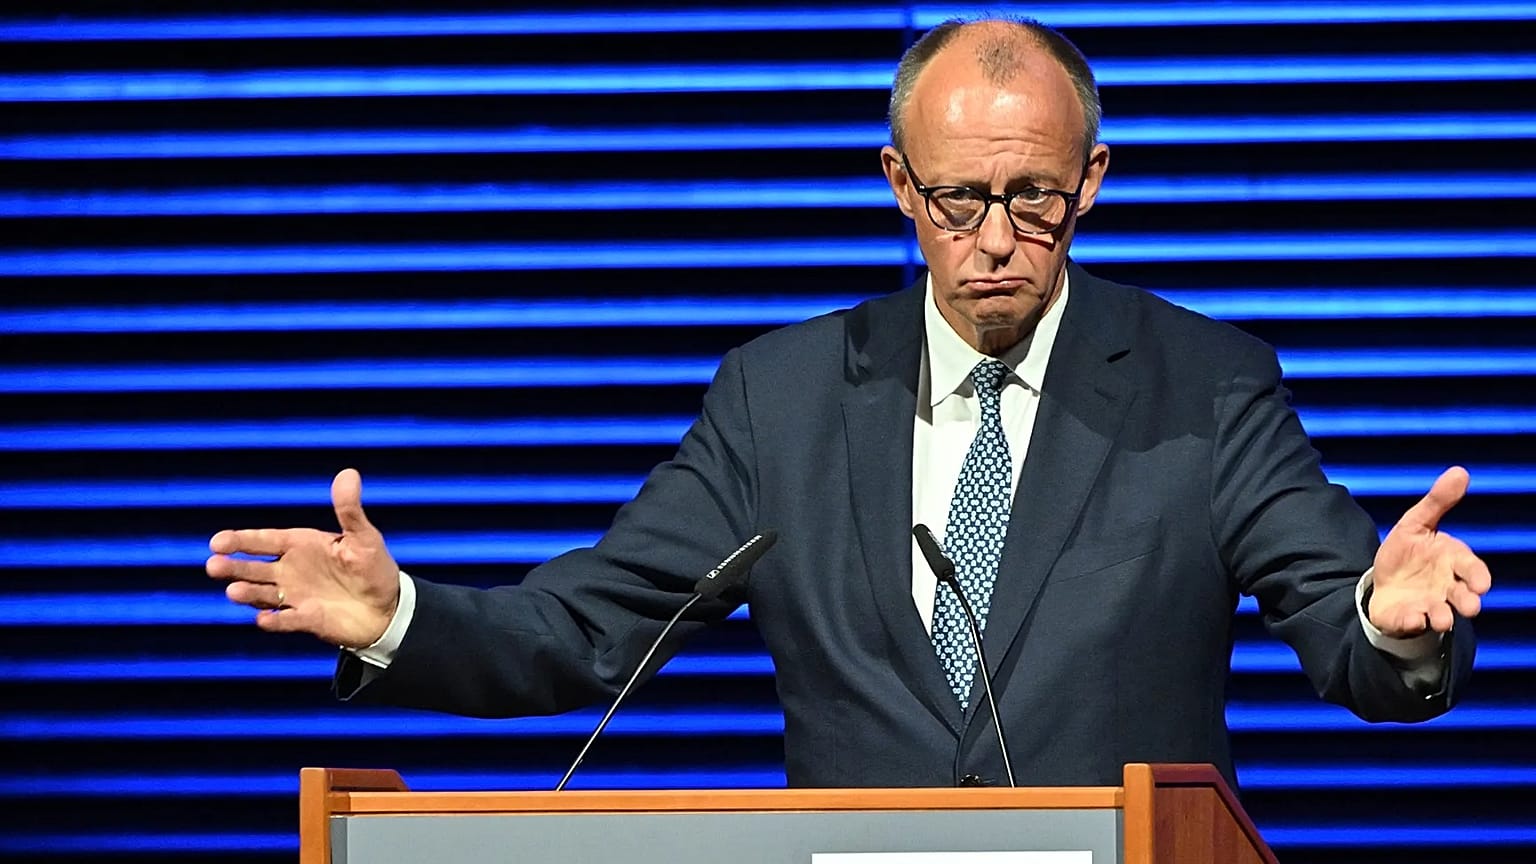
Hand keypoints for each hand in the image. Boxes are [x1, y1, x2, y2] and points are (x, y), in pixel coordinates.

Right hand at [206, 468, 399, 647]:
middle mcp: (291, 571)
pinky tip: (264, 620)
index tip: (217, 541)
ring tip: (233, 591)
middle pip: (254, 568)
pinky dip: (275, 621)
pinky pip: (286, 621)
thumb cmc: (373, 567)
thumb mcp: (363, 536)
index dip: (240, 540)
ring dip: (248, 593)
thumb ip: (349, 509)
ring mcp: (296, 597)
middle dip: (233, 567)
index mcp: (301, 546)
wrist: (388, 607)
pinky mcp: (306, 620)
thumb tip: (349, 473)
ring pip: (263, 594)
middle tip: (213, 565)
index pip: (264, 540)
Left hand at [1369, 466, 1492, 637]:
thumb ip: (1438, 502)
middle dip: (1468, 601)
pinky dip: (1413, 621)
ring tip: (1442, 618)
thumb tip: (1460, 471)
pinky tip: (1412, 617)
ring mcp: (1429, 604)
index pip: (1472, 569)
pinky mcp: (1408, 618)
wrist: (1383, 581)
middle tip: (1471, 605)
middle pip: (1464, 596)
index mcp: (1451, 562)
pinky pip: (1412, 622)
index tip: (1481, 583)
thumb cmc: (1408, 552)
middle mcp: (1446, 586)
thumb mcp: (1416, 523)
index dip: (1477, 576)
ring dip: (1444, 616)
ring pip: (1442, 614)